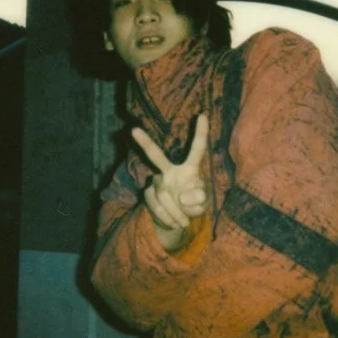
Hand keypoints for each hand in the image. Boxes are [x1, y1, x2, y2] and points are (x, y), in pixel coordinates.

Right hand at [132, 115, 209, 239]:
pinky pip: (156, 205)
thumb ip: (200, 198)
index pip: (197, 149)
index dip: (201, 133)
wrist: (177, 221)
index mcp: (190, 168)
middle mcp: (170, 170)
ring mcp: (157, 182)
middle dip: (145, 143)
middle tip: (133, 130)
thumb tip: (184, 195)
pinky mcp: (148, 193)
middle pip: (155, 156)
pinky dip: (168, 217)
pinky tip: (174, 222)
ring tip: (183, 220)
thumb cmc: (194, 205)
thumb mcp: (203, 204)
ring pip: (163, 194)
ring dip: (176, 213)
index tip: (203, 115)